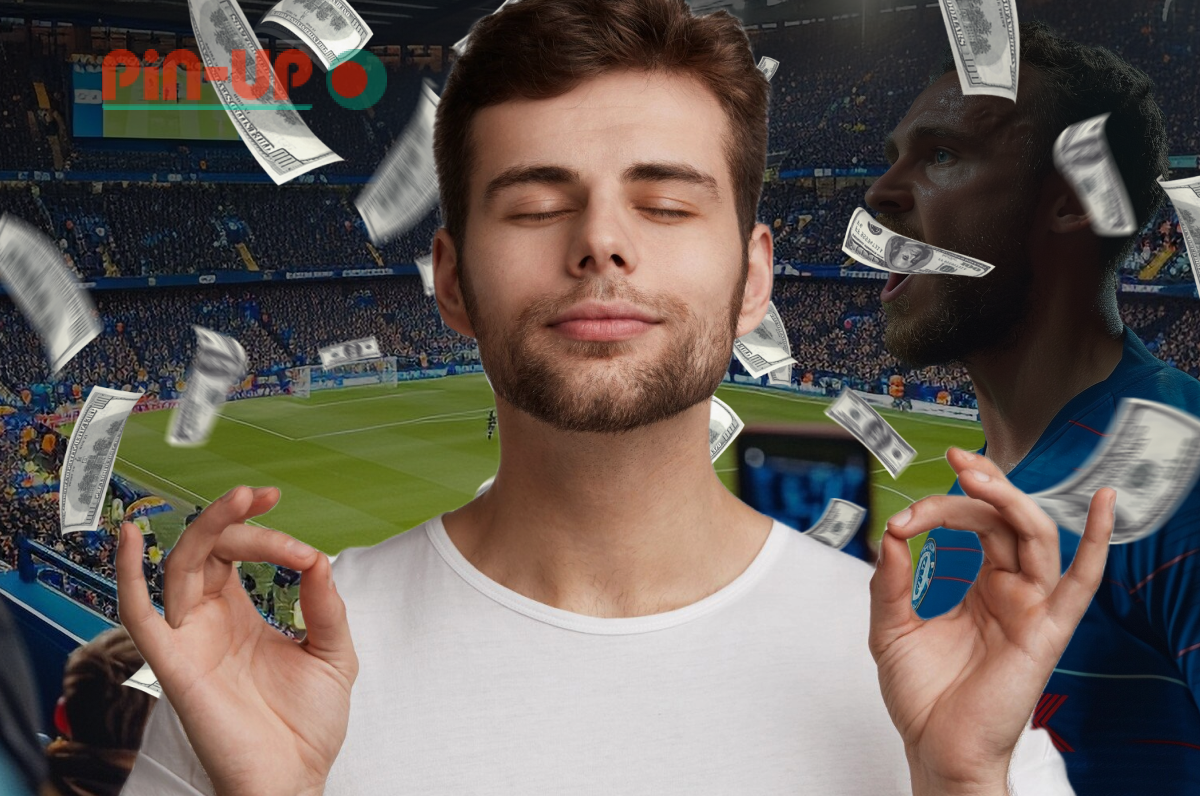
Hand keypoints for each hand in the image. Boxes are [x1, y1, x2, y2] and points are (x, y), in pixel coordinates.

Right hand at [116, 486, 358, 795]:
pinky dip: (128, 575)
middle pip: (208, 550)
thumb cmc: (308, 725)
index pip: (239, 553)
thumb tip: (319, 558)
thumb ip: (325, 606)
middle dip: (236, 520)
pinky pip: (138, 616)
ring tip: (238, 500)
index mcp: (242, 615)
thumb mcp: (334, 653)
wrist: (295, 777)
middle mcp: (210, 621)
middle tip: (263, 497)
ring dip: (206, 528)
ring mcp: (190, 640)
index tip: (299, 538)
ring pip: (181, 567)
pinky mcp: (174, 665)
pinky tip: (133, 536)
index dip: (265, 533)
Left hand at [868, 448, 1112, 794]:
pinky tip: (1103, 504)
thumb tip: (891, 534)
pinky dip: (1096, 542)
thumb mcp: (890, 627)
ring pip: (1036, 536)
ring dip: (1011, 499)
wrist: (935, 749)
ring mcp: (1031, 608)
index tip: (903, 518)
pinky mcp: (1045, 631)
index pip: (972, 524)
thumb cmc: (922, 696)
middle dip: (979, 487)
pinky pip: (1081, 583)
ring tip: (979, 475)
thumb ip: (890, 581)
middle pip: (1003, 520)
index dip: (940, 508)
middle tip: (955, 462)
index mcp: (980, 585)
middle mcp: (1011, 590)